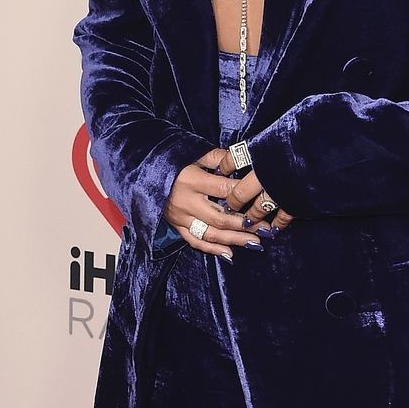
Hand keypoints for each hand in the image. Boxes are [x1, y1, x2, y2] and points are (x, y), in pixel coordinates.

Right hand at [161, 149, 290, 257]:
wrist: (143, 172)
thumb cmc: (173, 161)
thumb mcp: (193, 153)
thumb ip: (217, 158)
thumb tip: (242, 160)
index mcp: (191, 180)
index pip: (225, 190)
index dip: (244, 195)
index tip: (262, 199)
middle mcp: (186, 201)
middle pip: (220, 218)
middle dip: (245, 225)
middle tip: (265, 229)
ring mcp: (180, 217)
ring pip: (210, 233)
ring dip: (234, 240)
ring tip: (256, 243)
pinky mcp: (175, 226)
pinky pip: (195, 241)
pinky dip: (213, 249)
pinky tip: (230, 254)